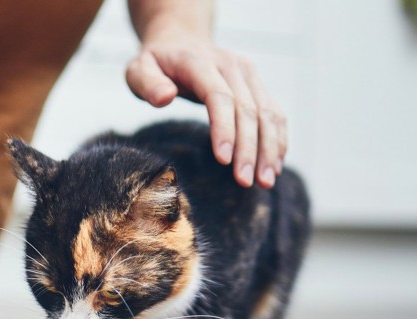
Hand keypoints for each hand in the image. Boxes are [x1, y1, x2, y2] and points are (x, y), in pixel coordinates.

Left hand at [126, 32, 286, 188]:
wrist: (179, 40)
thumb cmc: (156, 63)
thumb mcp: (138, 69)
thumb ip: (146, 83)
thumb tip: (165, 97)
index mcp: (199, 62)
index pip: (219, 96)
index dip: (224, 129)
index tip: (224, 160)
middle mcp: (230, 65)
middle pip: (247, 109)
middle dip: (249, 148)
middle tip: (245, 181)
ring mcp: (247, 73)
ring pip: (267, 113)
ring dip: (269, 149)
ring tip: (266, 182)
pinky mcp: (256, 84)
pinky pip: (274, 113)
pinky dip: (277, 140)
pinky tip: (274, 166)